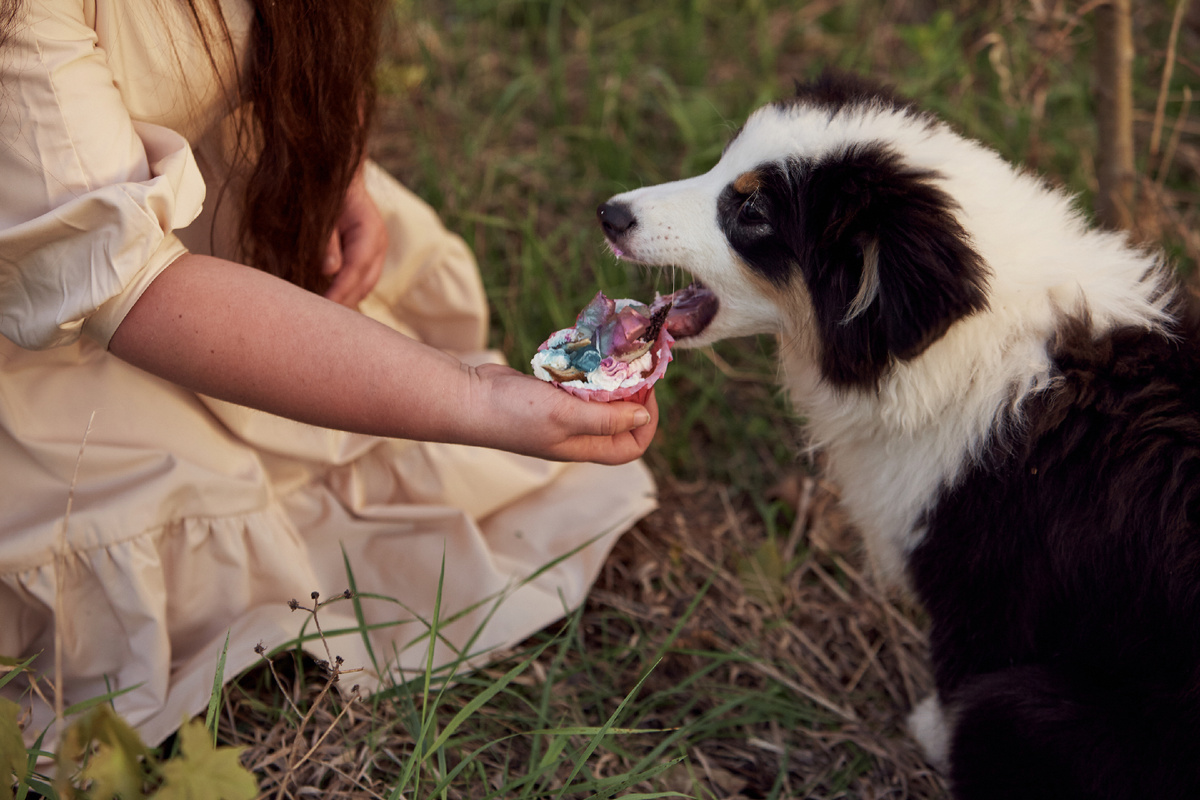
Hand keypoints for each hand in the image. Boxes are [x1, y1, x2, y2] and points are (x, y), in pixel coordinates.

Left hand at [324, 164, 387, 306]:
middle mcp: (378, 244)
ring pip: (366, 285)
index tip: (322, 307)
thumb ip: (327, 241)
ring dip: (348, 300)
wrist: (340, 173)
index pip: (355, 271)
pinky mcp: (371, 253)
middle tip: (321, 321)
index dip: (339, 292)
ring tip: (326, 315)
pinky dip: (350, 291)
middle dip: (344, 302)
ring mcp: (378, 249)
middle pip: (365, 284)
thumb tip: (329, 270)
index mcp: (369, 233)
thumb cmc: (329, 191)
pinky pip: (363, 280)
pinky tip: (333, 300)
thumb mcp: (324, 212)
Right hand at [465, 364, 658, 464]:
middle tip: (634, 367)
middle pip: (619, 421)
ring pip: (599, 400)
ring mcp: (561, 415)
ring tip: (615, 357)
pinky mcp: (548, 396)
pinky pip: (578, 385)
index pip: (630, 446)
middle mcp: (575, 434)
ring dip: (610, 380)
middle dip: (632, 395)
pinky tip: (586, 354)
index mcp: (582, 447)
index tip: (646, 391)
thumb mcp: (566, 416)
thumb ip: (605, 419)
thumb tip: (641, 418)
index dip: (646, 422)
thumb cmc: (514, 414)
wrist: (469, 399)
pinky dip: (586, 370)